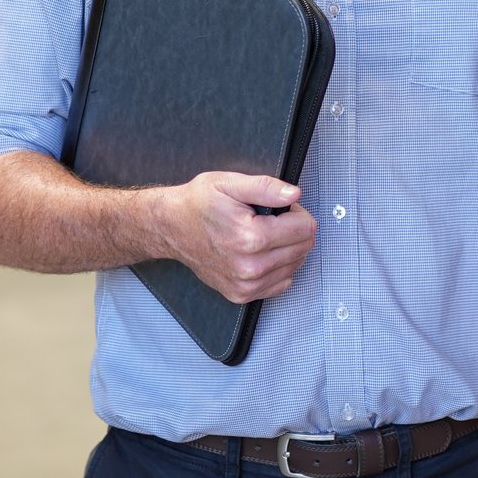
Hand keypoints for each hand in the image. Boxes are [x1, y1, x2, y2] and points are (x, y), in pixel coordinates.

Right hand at [149, 171, 315, 302]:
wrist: (171, 228)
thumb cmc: (198, 204)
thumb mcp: (229, 183)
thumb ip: (266, 187)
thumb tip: (294, 194)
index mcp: (250, 237)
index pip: (306, 228)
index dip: (296, 212)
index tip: (280, 208)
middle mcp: (250, 266)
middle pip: (304, 248)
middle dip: (294, 230)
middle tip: (269, 220)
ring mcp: (246, 284)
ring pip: (295, 265)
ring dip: (287, 249)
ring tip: (261, 235)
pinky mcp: (241, 294)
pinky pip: (281, 282)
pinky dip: (278, 267)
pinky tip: (260, 253)